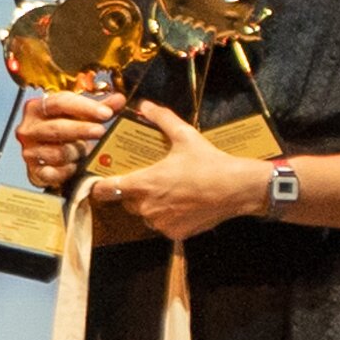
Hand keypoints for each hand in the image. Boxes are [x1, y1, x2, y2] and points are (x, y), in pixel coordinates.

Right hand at [16, 89, 120, 188]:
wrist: (46, 157)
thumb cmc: (64, 131)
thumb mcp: (80, 116)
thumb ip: (100, 108)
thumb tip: (119, 99)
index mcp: (38, 108)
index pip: (60, 103)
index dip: (84, 107)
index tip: (106, 113)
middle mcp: (29, 128)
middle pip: (56, 127)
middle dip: (81, 130)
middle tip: (101, 131)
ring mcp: (29, 151)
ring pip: (57, 153)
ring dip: (75, 153)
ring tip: (85, 152)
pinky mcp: (33, 171)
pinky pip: (53, 173)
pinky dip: (67, 171)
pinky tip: (75, 167)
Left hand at [93, 100, 271, 239]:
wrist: (238, 189)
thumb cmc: (209, 162)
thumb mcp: (185, 136)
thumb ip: (162, 119)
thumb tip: (145, 105)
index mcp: (143, 184)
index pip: (105, 190)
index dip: (100, 186)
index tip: (102, 181)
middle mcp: (147, 207)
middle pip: (127, 201)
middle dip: (134, 191)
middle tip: (150, 179)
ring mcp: (160, 223)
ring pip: (144, 215)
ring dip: (151, 205)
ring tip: (169, 191)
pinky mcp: (174, 234)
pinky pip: (162, 225)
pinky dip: (168, 217)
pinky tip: (182, 204)